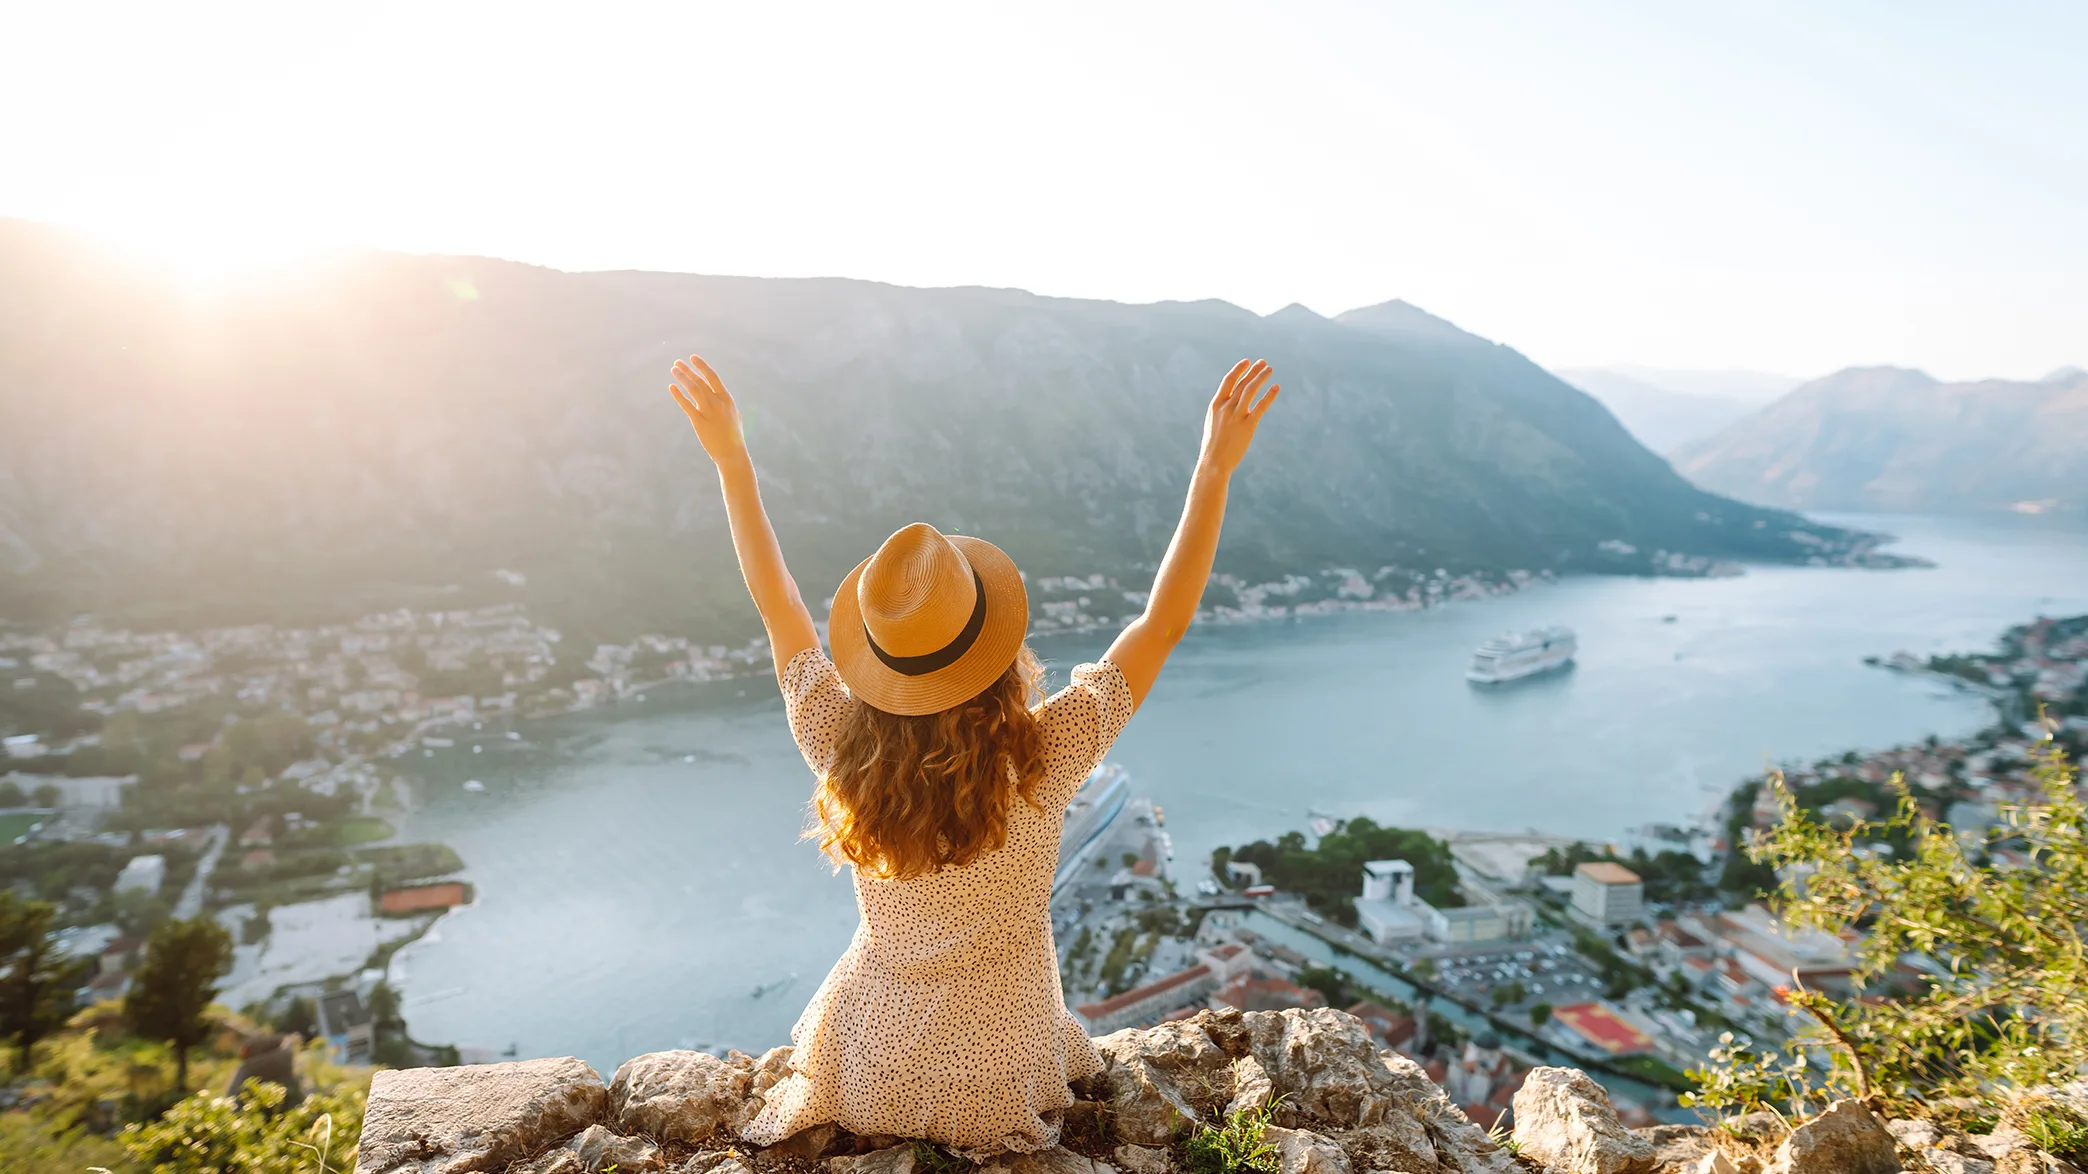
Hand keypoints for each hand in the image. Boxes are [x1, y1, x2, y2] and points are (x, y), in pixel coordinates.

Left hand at [669, 354, 748, 467]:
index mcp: (727, 399)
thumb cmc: (734, 436)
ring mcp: (709, 412)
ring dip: (682, 378)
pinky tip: (672, 387)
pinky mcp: (699, 422)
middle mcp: (718, 403)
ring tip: (674, 370)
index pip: (713, 377)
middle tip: (677, 362)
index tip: (693, 358)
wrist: (732, 453)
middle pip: (700, 381)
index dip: (702, 366)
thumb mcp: (734, 415)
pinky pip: (687, 406)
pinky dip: (678, 395)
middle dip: (688, 370)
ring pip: (693, 390)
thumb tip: (719, 395)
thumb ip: (725, 404)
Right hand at [1199, 359, 1279, 473]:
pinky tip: (1276, 387)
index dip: (1238, 370)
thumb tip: (1231, 404)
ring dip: (1261, 377)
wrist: (1213, 462)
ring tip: (1270, 369)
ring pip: (1250, 390)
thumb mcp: (1214, 424)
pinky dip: (1269, 395)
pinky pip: (1260, 406)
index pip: (1228, 381)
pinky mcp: (1248, 425)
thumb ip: (1222, 412)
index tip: (1247, 361)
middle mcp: (1226, 407)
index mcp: (1215, 405)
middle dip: (1254, 371)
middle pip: (1242, 383)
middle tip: (1264, 363)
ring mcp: (1236, 415)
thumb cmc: (1213, 446)